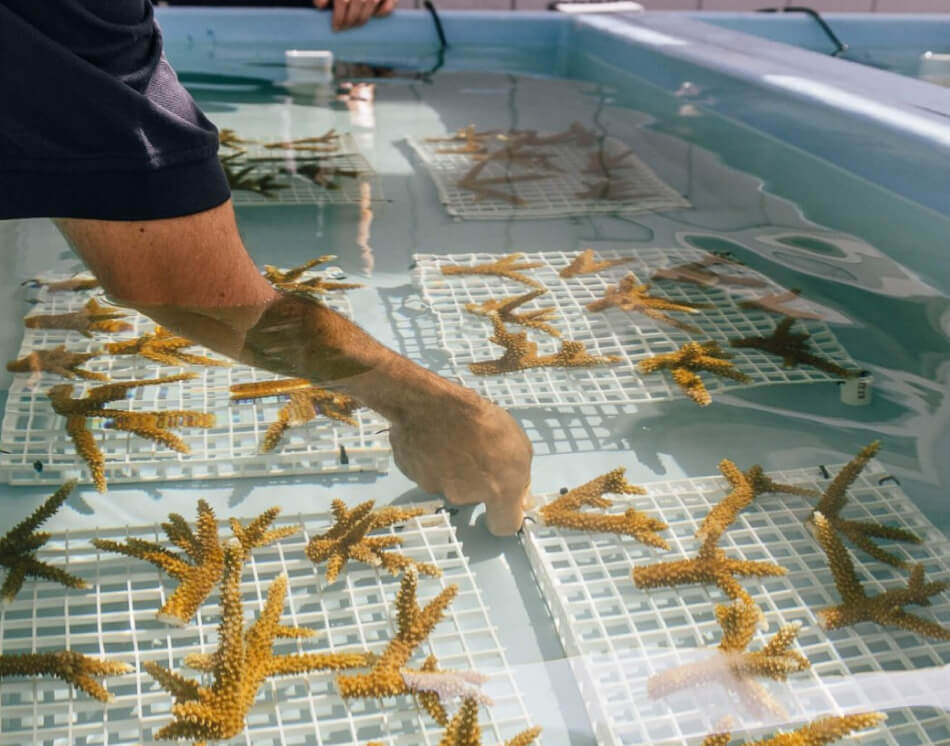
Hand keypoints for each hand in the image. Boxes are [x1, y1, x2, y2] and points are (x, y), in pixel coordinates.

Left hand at [313, 0, 397, 30]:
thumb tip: (320, 6)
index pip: (342, 2)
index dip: (338, 17)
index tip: (335, 28)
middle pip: (357, 6)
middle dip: (349, 21)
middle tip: (344, 27)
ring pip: (370, 6)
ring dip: (361, 19)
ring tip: (354, 24)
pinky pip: (387, 7)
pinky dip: (381, 13)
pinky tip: (374, 15)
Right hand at [388, 393, 532, 536]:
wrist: (430, 404)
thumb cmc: (481, 419)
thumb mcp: (519, 445)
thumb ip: (519, 477)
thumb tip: (518, 496)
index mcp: (496, 491)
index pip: (503, 527)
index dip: (504, 516)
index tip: (501, 501)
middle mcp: (464, 497)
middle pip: (471, 497)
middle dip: (475, 479)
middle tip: (475, 448)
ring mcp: (433, 487)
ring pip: (446, 481)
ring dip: (450, 465)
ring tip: (451, 435)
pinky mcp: (410, 474)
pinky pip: (424, 468)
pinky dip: (428, 456)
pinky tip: (431, 434)